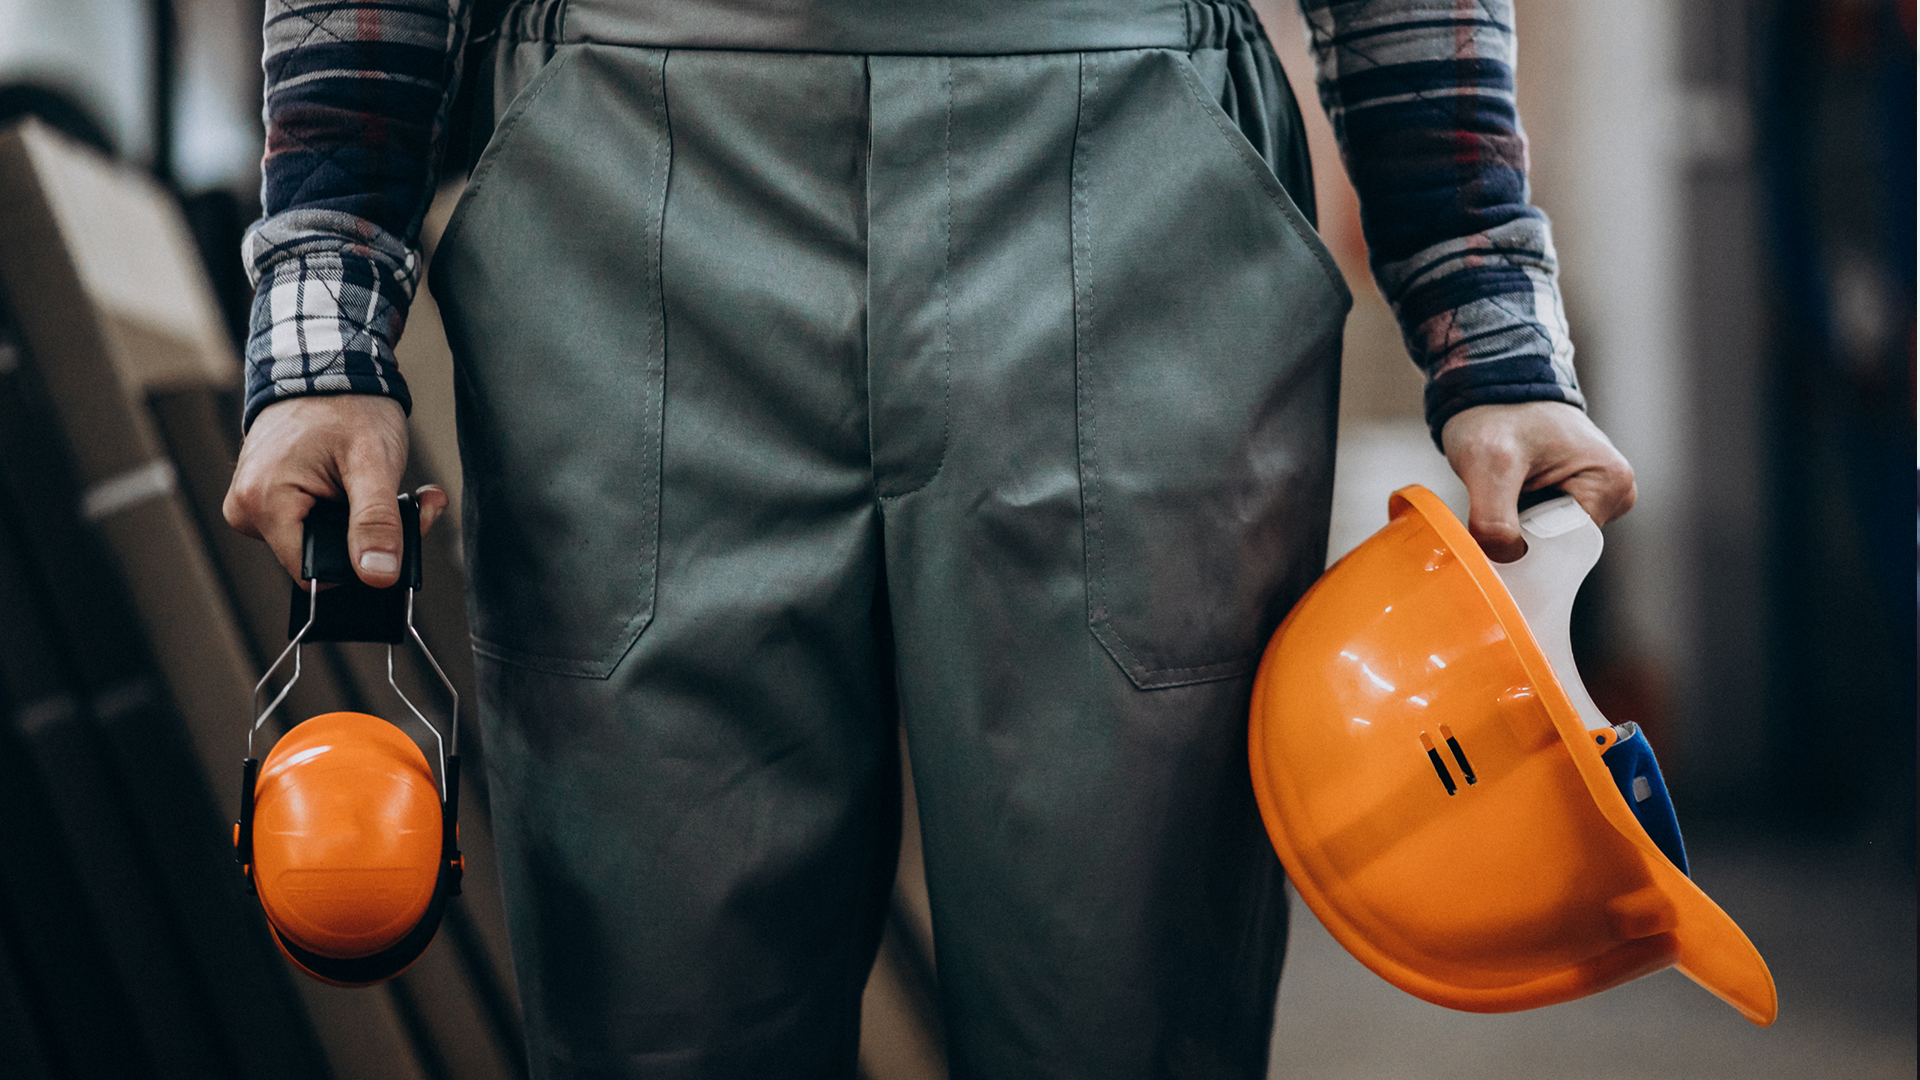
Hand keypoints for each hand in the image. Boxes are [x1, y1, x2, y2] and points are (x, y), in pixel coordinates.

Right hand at [223, 395, 448, 586]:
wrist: (326, 363)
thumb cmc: (346, 404)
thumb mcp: (372, 464)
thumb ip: (376, 522)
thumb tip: (379, 576)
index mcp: (263, 504)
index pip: (314, 572)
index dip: (363, 563)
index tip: (403, 533)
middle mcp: (248, 510)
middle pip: (322, 557)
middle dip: (376, 538)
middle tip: (416, 505)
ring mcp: (256, 505)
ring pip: (325, 541)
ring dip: (372, 523)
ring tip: (403, 491)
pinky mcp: (271, 499)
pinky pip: (317, 522)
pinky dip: (355, 509)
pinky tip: (379, 486)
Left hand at [1440, 401, 1635, 561]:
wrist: (1485, 387)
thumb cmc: (1496, 414)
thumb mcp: (1488, 464)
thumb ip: (1495, 520)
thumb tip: (1507, 560)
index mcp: (1613, 483)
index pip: (1569, 548)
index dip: (1528, 548)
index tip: (1498, 529)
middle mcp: (1616, 491)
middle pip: (1561, 545)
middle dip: (1522, 535)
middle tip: (1497, 501)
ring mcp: (1596, 494)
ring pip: (1549, 538)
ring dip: (1518, 525)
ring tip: (1503, 489)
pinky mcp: (1575, 495)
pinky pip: (1544, 526)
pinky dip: (1518, 518)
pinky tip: (1507, 491)